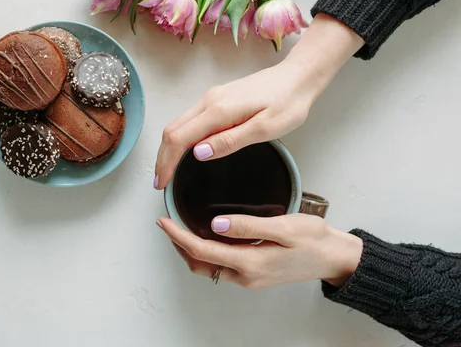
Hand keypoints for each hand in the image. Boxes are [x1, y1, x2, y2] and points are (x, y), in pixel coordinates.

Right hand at [153, 14, 364, 188]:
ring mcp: (212, 97)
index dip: (166, 162)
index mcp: (219, 110)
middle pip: (172, 129)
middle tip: (161, 181)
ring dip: (170, 147)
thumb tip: (198, 153)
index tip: (162, 183)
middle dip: (162, 156)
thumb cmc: (288, 103)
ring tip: (169, 169)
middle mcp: (209, 101)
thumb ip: (230, 141)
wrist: (298, 77)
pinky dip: (181, 136)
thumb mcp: (265, 128)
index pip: (179, 138)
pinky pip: (190, 118)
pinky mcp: (218, 97)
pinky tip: (185, 149)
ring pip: (179, 123)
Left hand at [156, 214, 362, 288]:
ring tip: (182, 229)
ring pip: (209, 268)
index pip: (201, 250)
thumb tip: (216, 225)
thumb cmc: (314, 240)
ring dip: (191, 251)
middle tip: (168, 224)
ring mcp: (250, 278)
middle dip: (178, 246)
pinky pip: (222, 267)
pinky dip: (207, 254)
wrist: (334, 257)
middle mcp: (246, 275)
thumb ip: (248, 226)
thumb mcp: (284, 226)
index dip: (178, 236)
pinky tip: (207, 237)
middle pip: (199, 265)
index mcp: (250, 263)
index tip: (164, 221)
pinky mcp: (255, 275)